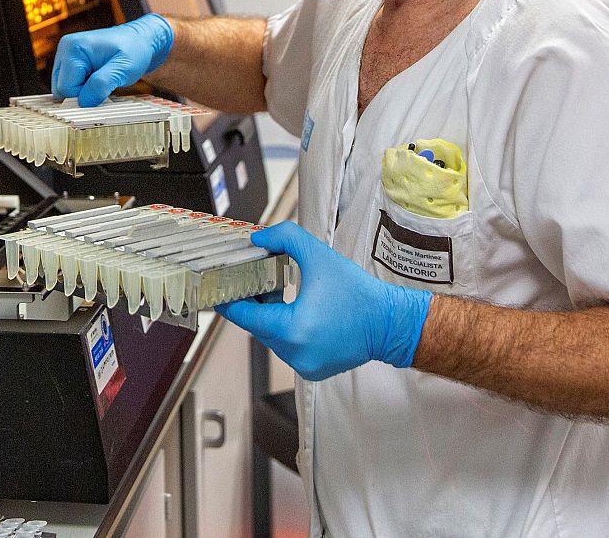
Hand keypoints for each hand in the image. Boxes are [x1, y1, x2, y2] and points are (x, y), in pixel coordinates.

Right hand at [51, 14, 174, 106]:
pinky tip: (96, 79)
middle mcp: (64, 49)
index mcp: (73, 48)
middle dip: (83, 93)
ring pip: (63, 89)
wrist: (140, 42)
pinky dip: (82, 89)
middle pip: (61, 89)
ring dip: (83, 91)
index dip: (85, 95)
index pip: (66, 87)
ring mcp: (64, 55)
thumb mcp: (122, 69)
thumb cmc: (134, 51)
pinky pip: (68, 85)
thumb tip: (83, 103)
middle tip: (105, 83)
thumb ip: (101, 84)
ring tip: (102, 79)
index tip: (106, 88)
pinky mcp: (68, 62)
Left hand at [217, 221, 431, 380]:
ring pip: (272, 337)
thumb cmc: (358, 293)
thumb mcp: (318, 256)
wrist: (391, 323)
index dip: (229, 300)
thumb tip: (257, 239)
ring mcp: (304, 366)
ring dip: (271, 317)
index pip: (245, 316)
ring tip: (277, 292)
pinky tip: (295, 310)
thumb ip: (284, 238)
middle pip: (258, 326)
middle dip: (255, 303)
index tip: (218, 289)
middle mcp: (295, 354)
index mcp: (292, 329)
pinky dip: (287, 330)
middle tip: (254, 280)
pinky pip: (288, 347)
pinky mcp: (313, 369)